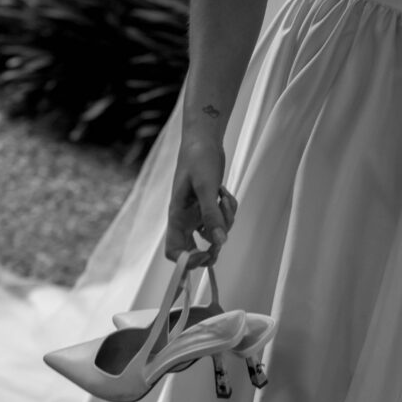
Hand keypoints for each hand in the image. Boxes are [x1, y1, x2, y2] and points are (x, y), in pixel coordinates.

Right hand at [165, 137, 237, 268]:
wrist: (204, 140)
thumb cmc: (198, 159)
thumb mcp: (206, 187)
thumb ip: (211, 215)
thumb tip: (220, 242)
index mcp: (177, 217)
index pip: (174, 251)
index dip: (188, 261)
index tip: (205, 255)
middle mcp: (185, 220)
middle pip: (194, 249)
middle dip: (211, 248)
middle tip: (223, 237)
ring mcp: (196, 214)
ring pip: (213, 235)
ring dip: (224, 222)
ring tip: (224, 198)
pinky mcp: (207, 208)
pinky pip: (221, 221)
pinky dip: (228, 211)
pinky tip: (225, 194)